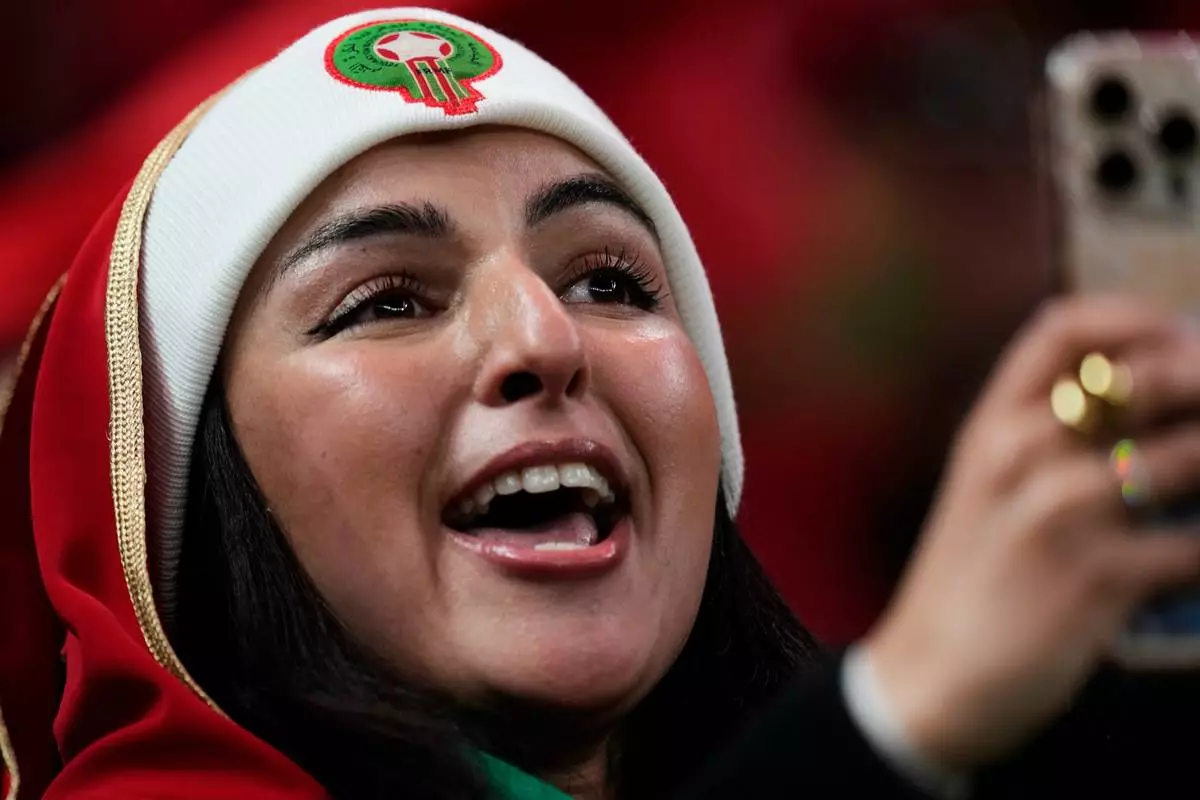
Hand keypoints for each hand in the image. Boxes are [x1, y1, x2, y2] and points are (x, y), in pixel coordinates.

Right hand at [863, 296, 1199, 770]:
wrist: (930, 674)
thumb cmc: (968, 576)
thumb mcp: (983, 489)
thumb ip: (1042, 438)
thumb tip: (1142, 400)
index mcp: (989, 426)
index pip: (1060, 328)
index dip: (1135, 317)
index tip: (1179, 335)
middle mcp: (1020, 455)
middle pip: (1137, 377)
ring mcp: (1058, 515)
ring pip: (1183, 456)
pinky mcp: (1097, 579)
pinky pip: (1192, 546)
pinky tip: (1193, 553)